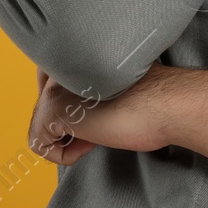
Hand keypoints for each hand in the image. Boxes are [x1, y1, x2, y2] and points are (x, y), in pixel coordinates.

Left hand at [27, 64, 174, 165]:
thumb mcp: (110, 86)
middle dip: (67, 123)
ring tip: (98, 132)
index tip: (97, 110)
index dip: (71, 104)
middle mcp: (57, 63)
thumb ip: (84, 86)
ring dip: (69, 139)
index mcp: (72, 52)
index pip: (47, 81)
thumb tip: (68, 110)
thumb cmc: (150, 100)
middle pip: (44, 104)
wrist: (167, 105)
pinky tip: (92, 142)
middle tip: (98, 124)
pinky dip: (65, 155)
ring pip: (41, 126)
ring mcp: (51, 85)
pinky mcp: (51, 110)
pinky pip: (40, 145)